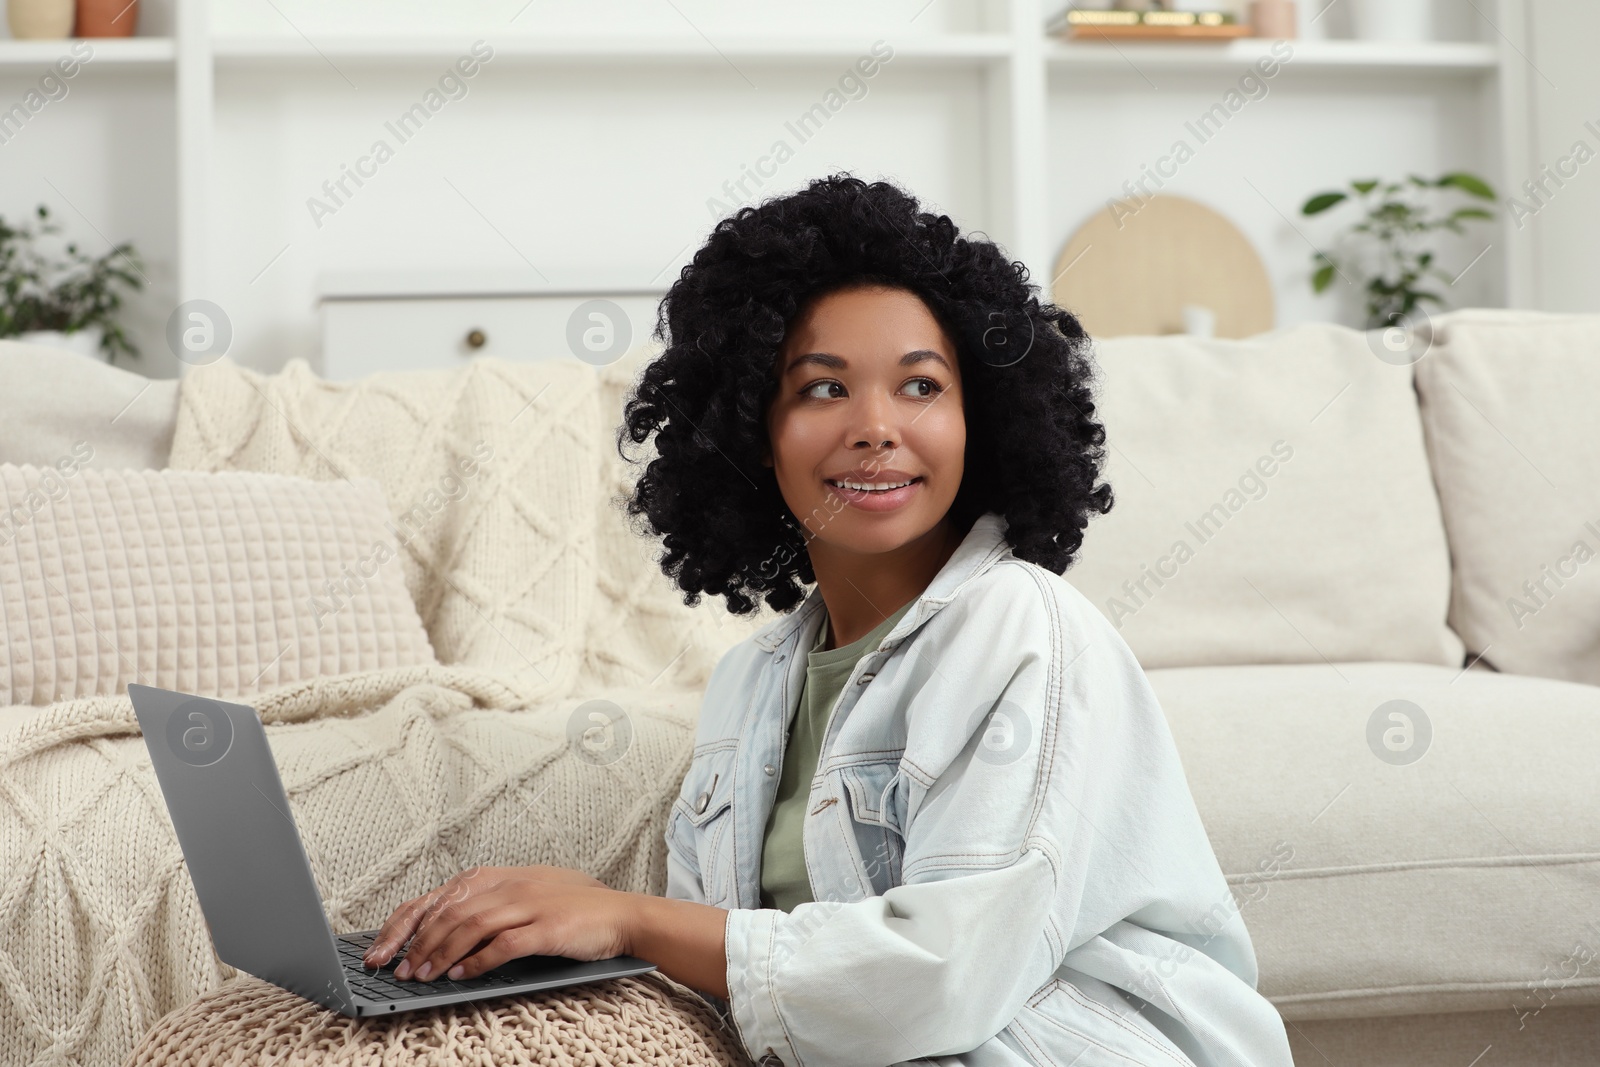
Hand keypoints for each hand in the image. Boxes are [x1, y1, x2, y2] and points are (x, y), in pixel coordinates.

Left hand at [363, 865, 622, 980]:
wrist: (621, 913)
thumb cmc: (572, 908)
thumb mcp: (524, 895)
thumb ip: (485, 905)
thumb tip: (439, 927)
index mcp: (499, 877)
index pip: (438, 897)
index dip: (405, 924)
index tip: (381, 949)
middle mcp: (510, 886)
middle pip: (448, 911)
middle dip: (415, 942)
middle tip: (395, 969)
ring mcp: (529, 905)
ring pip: (470, 926)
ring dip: (440, 953)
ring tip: (421, 976)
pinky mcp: (548, 928)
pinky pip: (504, 944)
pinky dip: (478, 961)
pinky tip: (461, 975)